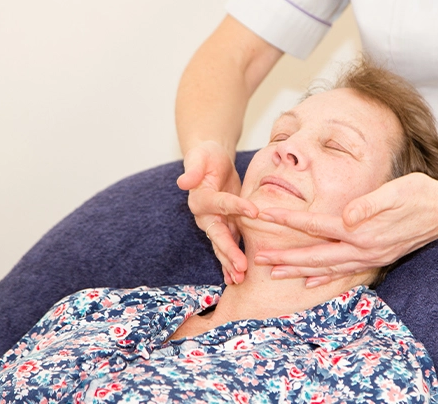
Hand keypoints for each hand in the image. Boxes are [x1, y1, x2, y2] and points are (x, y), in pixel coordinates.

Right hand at [177, 141, 257, 283]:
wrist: (211, 162)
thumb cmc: (206, 157)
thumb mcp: (200, 157)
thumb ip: (193, 169)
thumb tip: (183, 182)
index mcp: (200, 199)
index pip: (220, 203)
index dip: (236, 207)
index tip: (254, 211)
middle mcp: (205, 215)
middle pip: (218, 235)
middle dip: (229, 252)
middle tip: (241, 268)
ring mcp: (215, 223)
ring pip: (222, 245)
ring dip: (231, 263)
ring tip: (240, 279)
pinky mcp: (225, 225)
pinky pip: (229, 245)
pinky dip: (232, 261)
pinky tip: (237, 278)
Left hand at [254, 173, 437, 286]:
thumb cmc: (421, 194)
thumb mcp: (396, 192)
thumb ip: (370, 205)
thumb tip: (346, 216)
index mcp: (362, 230)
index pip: (316, 226)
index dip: (288, 221)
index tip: (264, 216)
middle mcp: (363, 248)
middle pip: (316, 255)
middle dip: (286, 257)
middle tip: (258, 259)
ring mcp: (370, 256)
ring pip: (327, 267)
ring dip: (300, 269)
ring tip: (275, 272)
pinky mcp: (376, 256)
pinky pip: (344, 271)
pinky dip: (324, 277)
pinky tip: (310, 281)